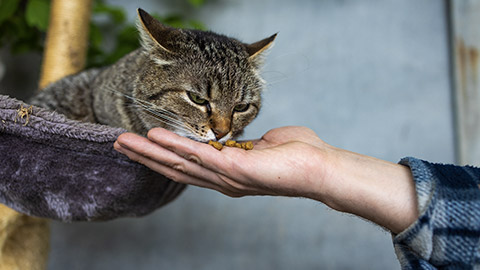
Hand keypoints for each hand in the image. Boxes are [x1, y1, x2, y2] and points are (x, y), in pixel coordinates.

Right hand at [114, 126, 329, 197]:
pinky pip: (199, 155)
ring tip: (125, 141)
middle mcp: (221, 178)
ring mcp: (226, 176)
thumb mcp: (264, 144)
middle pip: (176, 167)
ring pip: (180, 163)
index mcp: (227, 172)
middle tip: (119, 144)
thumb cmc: (298, 155)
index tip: (143, 144)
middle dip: (146, 156)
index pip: (188, 164)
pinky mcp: (235, 169)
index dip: (162, 156)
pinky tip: (155, 137)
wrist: (320, 167)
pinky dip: (175, 146)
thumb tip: (244, 137)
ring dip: (150, 152)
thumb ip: (248, 143)